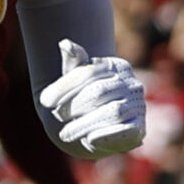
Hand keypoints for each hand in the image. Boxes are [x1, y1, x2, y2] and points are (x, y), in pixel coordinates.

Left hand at [39, 40, 146, 156]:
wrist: (95, 129)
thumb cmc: (82, 100)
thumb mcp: (74, 80)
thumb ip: (72, 63)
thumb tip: (65, 43)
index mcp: (116, 66)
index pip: (88, 72)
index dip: (64, 87)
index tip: (44, 102)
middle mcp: (132, 83)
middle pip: (99, 92)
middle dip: (74, 106)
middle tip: (57, 116)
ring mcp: (138, 106)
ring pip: (112, 112)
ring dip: (84, 124)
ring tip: (65, 134)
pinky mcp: (139, 128)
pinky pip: (125, 130)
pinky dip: (105, 134)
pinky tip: (88, 139)